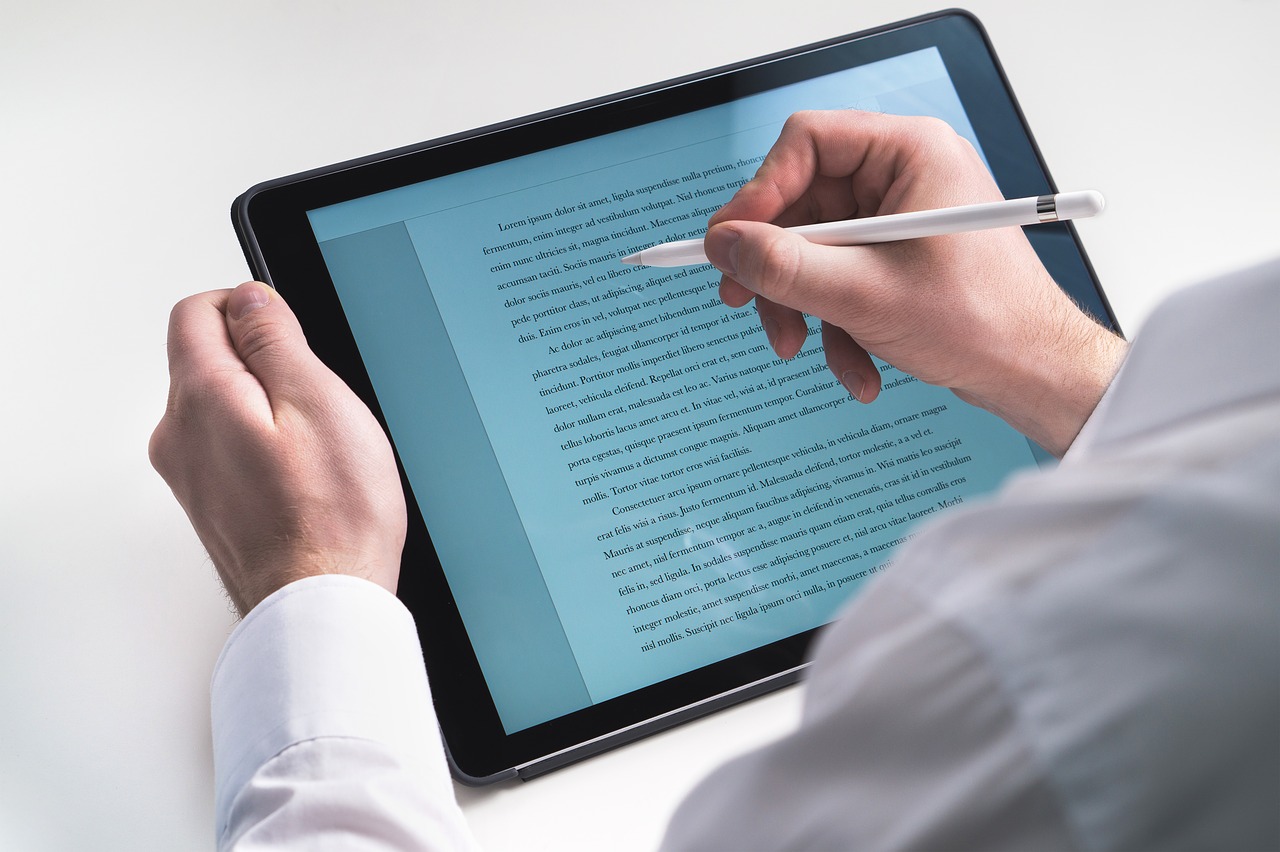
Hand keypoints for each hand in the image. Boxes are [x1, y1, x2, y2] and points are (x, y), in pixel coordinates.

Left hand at [150, 281, 406, 615]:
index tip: (292, 336)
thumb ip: (275, 337)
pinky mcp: (211, 506)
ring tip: (319, 446)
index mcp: (200, 398)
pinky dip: (268, 448)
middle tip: (319, 399)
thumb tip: (250, 298)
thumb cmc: (331, 517)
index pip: (197, 312)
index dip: (250, 307)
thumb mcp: (317, 399)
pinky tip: (309, 477)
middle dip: (265, 362)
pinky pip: (233, 449)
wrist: (323, 605)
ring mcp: (191, 476)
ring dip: (270, 408)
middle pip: (208, 358)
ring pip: (224, 406)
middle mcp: (179, 436)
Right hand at [705, 111, 1125, 455]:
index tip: (732, 242)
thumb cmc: (982, 321)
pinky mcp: (897, 256)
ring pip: (814, 249)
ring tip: (802, 348)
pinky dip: (835, 322)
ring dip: (803, 305)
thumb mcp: (862, 294)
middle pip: (802, 202)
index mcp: (910, 152)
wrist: (1034, 373)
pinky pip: (839, 277)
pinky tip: (855, 365)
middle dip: (778, 267)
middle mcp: (903, 175)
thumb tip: (724, 245)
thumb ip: (783, 266)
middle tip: (745, 301)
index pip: (806, 143)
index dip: (760, 193)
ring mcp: (899, 217)